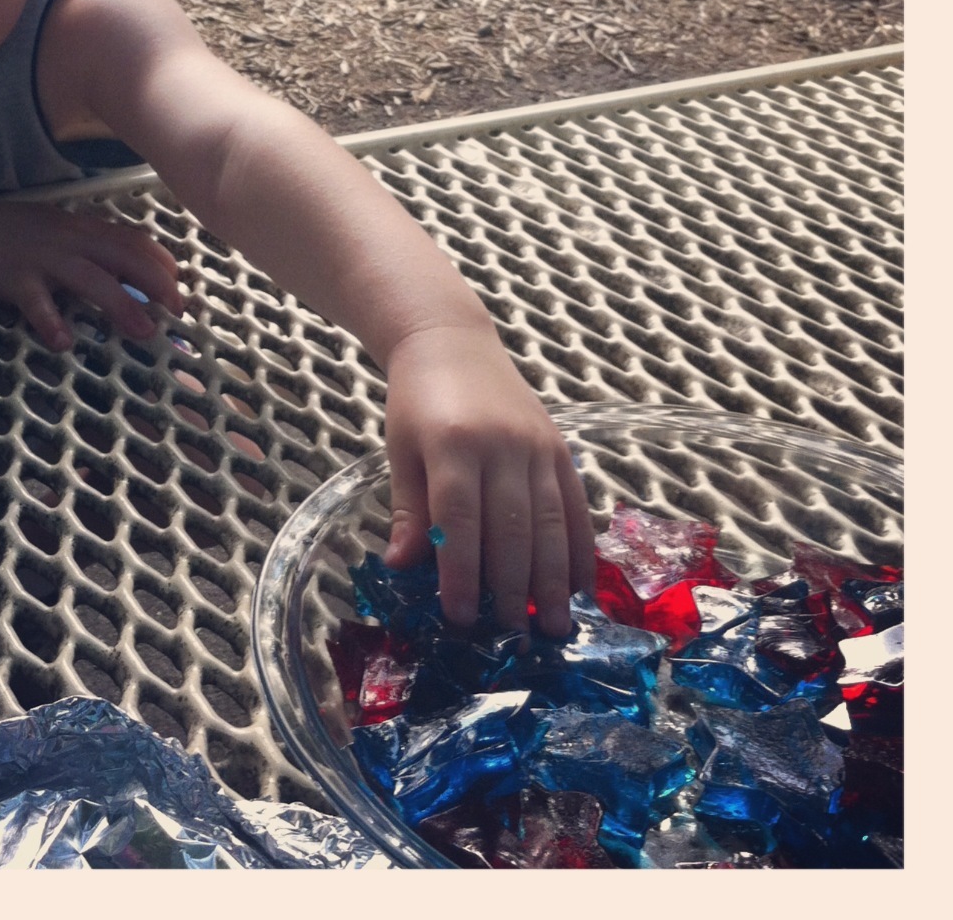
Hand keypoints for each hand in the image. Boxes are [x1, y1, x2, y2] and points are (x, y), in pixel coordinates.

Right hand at [0, 199, 182, 349]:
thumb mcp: (52, 229)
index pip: (130, 239)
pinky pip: (37, 304)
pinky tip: (64, 342)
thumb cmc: (4, 232)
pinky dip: (51, 322)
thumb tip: (121, 269)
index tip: (179, 281)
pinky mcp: (13, 279)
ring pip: (90, 279)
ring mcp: (40, 258)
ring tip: (144, 331)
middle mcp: (66, 239)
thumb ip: (85, 245)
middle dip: (155, 283)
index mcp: (78, 227)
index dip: (159, 260)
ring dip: (121, 305)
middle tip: (177, 309)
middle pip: (122, 256)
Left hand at [380, 324, 596, 637]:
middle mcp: (501, 444)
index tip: (461, 617)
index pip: (459, 519)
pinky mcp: (559, 447)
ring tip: (556, 627)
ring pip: (551, 522)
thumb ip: (408, 509)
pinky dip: (581, 548)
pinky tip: (582, 585)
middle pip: (512, 528)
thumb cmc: (416, 402)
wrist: (451, 343)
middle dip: (513, 588)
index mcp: (452, 444)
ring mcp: (536, 445)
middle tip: (513, 638)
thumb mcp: (400, 450)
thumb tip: (401, 567)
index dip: (461, 572)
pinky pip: (576, 503)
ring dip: (554, 579)